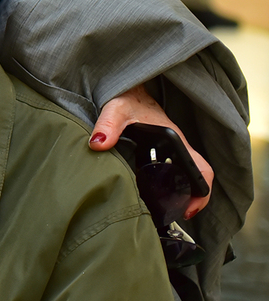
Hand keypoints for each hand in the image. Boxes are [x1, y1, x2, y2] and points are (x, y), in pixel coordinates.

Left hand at [90, 83, 213, 218]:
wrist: (126, 86)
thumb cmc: (126, 97)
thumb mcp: (116, 109)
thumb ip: (107, 126)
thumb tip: (98, 144)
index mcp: (176, 140)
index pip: (202, 169)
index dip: (202, 192)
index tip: (189, 209)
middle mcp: (178, 146)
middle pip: (197, 177)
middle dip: (193, 198)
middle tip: (176, 213)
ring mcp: (171, 149)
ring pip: (185, 175)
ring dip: (181, 192)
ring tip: (163, 208)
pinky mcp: (160, 149)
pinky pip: (172, 170)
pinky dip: (168, 183)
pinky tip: (150, 192)